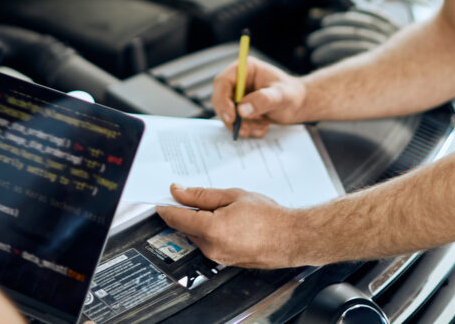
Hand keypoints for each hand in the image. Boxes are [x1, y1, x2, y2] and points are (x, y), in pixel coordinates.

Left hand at [155, 184, 303, 268]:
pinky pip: (210, 244)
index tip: (163, 198)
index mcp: (211, 229)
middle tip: (201, 197)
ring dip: (201, 222)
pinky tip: (230, 222)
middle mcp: (212, 248)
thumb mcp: (233, 196)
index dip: (166, 206)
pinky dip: (212, 232)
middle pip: (186, 227)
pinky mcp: (226, 262)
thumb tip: (180, 192)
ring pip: (198, 236)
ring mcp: (219, 258)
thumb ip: (202, 195)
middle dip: (188, 211)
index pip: (176, 218)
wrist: (292, 238)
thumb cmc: (269, 218)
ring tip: (225, 209)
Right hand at [212, 57, 306, 137]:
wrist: (298, 105)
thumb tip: (242, 110)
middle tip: (244, 130)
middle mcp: (237, 82)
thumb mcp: (282, 96)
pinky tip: (263, 126)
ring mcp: (237, 97)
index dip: (222, 100)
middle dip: (231, 118)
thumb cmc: (292, 94)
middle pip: (220, 99)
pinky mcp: (239, 110)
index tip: (232, 117)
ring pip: (227, 114)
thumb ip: (264, 100)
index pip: (223, 82)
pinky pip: (235, 123)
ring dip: (243, 125)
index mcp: (245, 69)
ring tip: (262, 125)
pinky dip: (248, 129)